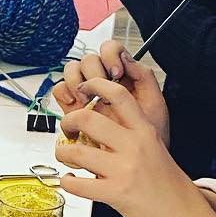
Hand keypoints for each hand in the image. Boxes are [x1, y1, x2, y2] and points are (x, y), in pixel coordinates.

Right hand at [53, 41, 168, 145]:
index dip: (110, 54)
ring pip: (72, 70)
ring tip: (87, 102)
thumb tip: (127, 57)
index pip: (111, 49)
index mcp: (124, 76)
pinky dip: (64, 94)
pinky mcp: (73, 108)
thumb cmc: (149, 139)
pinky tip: (75, 105)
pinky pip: (60, 90)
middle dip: (93, 72)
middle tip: (101, 91)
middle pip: (89, 58)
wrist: (134, 167)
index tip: (116, 73)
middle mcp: (103, 82)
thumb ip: (145, 78)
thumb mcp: (154, 106)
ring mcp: (86, 94)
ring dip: (76, 81)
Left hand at [53, 77, 198, 216]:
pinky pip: (77, 185)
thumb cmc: (168, 185)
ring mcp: (123, 169)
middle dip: (68, 121)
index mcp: (145, 131)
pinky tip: (70, 181)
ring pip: (76, 151)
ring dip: (61, 152)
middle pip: (88, 118)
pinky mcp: (115, 193)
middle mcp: (134, 146)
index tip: (83, 87)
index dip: (96, 85)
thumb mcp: (155, 148)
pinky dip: (67, 182)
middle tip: (66, 128)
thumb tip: (100, 123)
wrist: (183, 216)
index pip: (118, 96)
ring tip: (64, 156)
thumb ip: (132, 134)